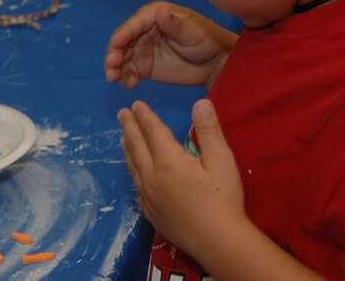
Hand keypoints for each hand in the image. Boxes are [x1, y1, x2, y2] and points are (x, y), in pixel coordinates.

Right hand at [105, 1, 236, 88]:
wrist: (215, 63)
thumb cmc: (207, 40)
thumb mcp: (192, 31)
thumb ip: (174, 24)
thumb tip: (160, 10)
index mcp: (154, 14)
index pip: (134, 23)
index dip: (123, 33)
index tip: (116, 44)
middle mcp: (143, 29)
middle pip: (122, 40)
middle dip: (113, 52)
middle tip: (111, 65)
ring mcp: (142, 48)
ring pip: (121, 56)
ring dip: (114, 66)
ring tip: (114, 77)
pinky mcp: (143, 66)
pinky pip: (128, 71)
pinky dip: (125, 77)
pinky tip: (129, 84)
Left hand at [118, 99, 245, 257]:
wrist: (218, 242)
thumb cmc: (222, 198)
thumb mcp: (221, 159)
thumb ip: (208, 129)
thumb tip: (200, 102)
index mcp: (168, 160)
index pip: (152, 131)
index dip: (144, 116)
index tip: (136, 104)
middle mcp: (152, 176)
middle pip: (136, 146)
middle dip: (129, 127)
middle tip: (122, 114)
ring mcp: (150, 196)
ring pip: (133, 166)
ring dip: (127, 149)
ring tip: (122, 138)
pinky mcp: (152, 213)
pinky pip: (136, 187)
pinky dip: (133, 173)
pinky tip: (135, 174)